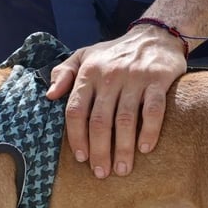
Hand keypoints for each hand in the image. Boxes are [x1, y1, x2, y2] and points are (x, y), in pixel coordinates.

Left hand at [46, 25, 187, 178]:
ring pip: (125, 120)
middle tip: (102, 173)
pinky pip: (153, 110)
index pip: (76, 110)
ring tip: (122, 169)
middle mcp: (109, 76)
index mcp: (89, 73)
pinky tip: (145, 149)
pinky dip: (149, 131)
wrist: (155, 34)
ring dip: (123, 148)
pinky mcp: (158, 80)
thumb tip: (49, 95)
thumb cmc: (116, 52)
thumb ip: (64, 73)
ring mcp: (135, 78)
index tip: (81, 158)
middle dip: (99, 151)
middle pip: (100, 121)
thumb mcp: (85, 55)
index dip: (76, 137)